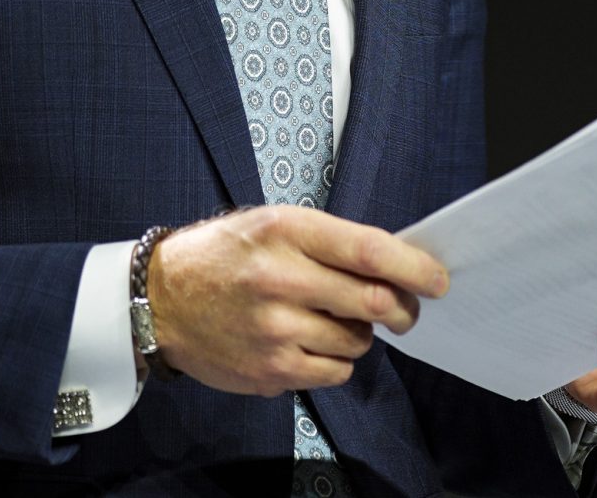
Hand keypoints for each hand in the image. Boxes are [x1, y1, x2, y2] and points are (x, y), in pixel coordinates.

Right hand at [145, 205, 449, 395]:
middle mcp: (280, 280)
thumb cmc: (225, 255)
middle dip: (402, 309)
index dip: (413, 268)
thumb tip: (396, 265)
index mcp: (284, 231)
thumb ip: (329, 241)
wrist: (160, 299)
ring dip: (359, 334)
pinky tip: (307, 341)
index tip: (437, 279)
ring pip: (357, 342)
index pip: (368, 251)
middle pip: (373, 302)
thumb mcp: (271, 224)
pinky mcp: (270, 370)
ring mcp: (274, 330)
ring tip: (329, 318)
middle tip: (403, 309)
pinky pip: (334, 372)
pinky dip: (335, 359)